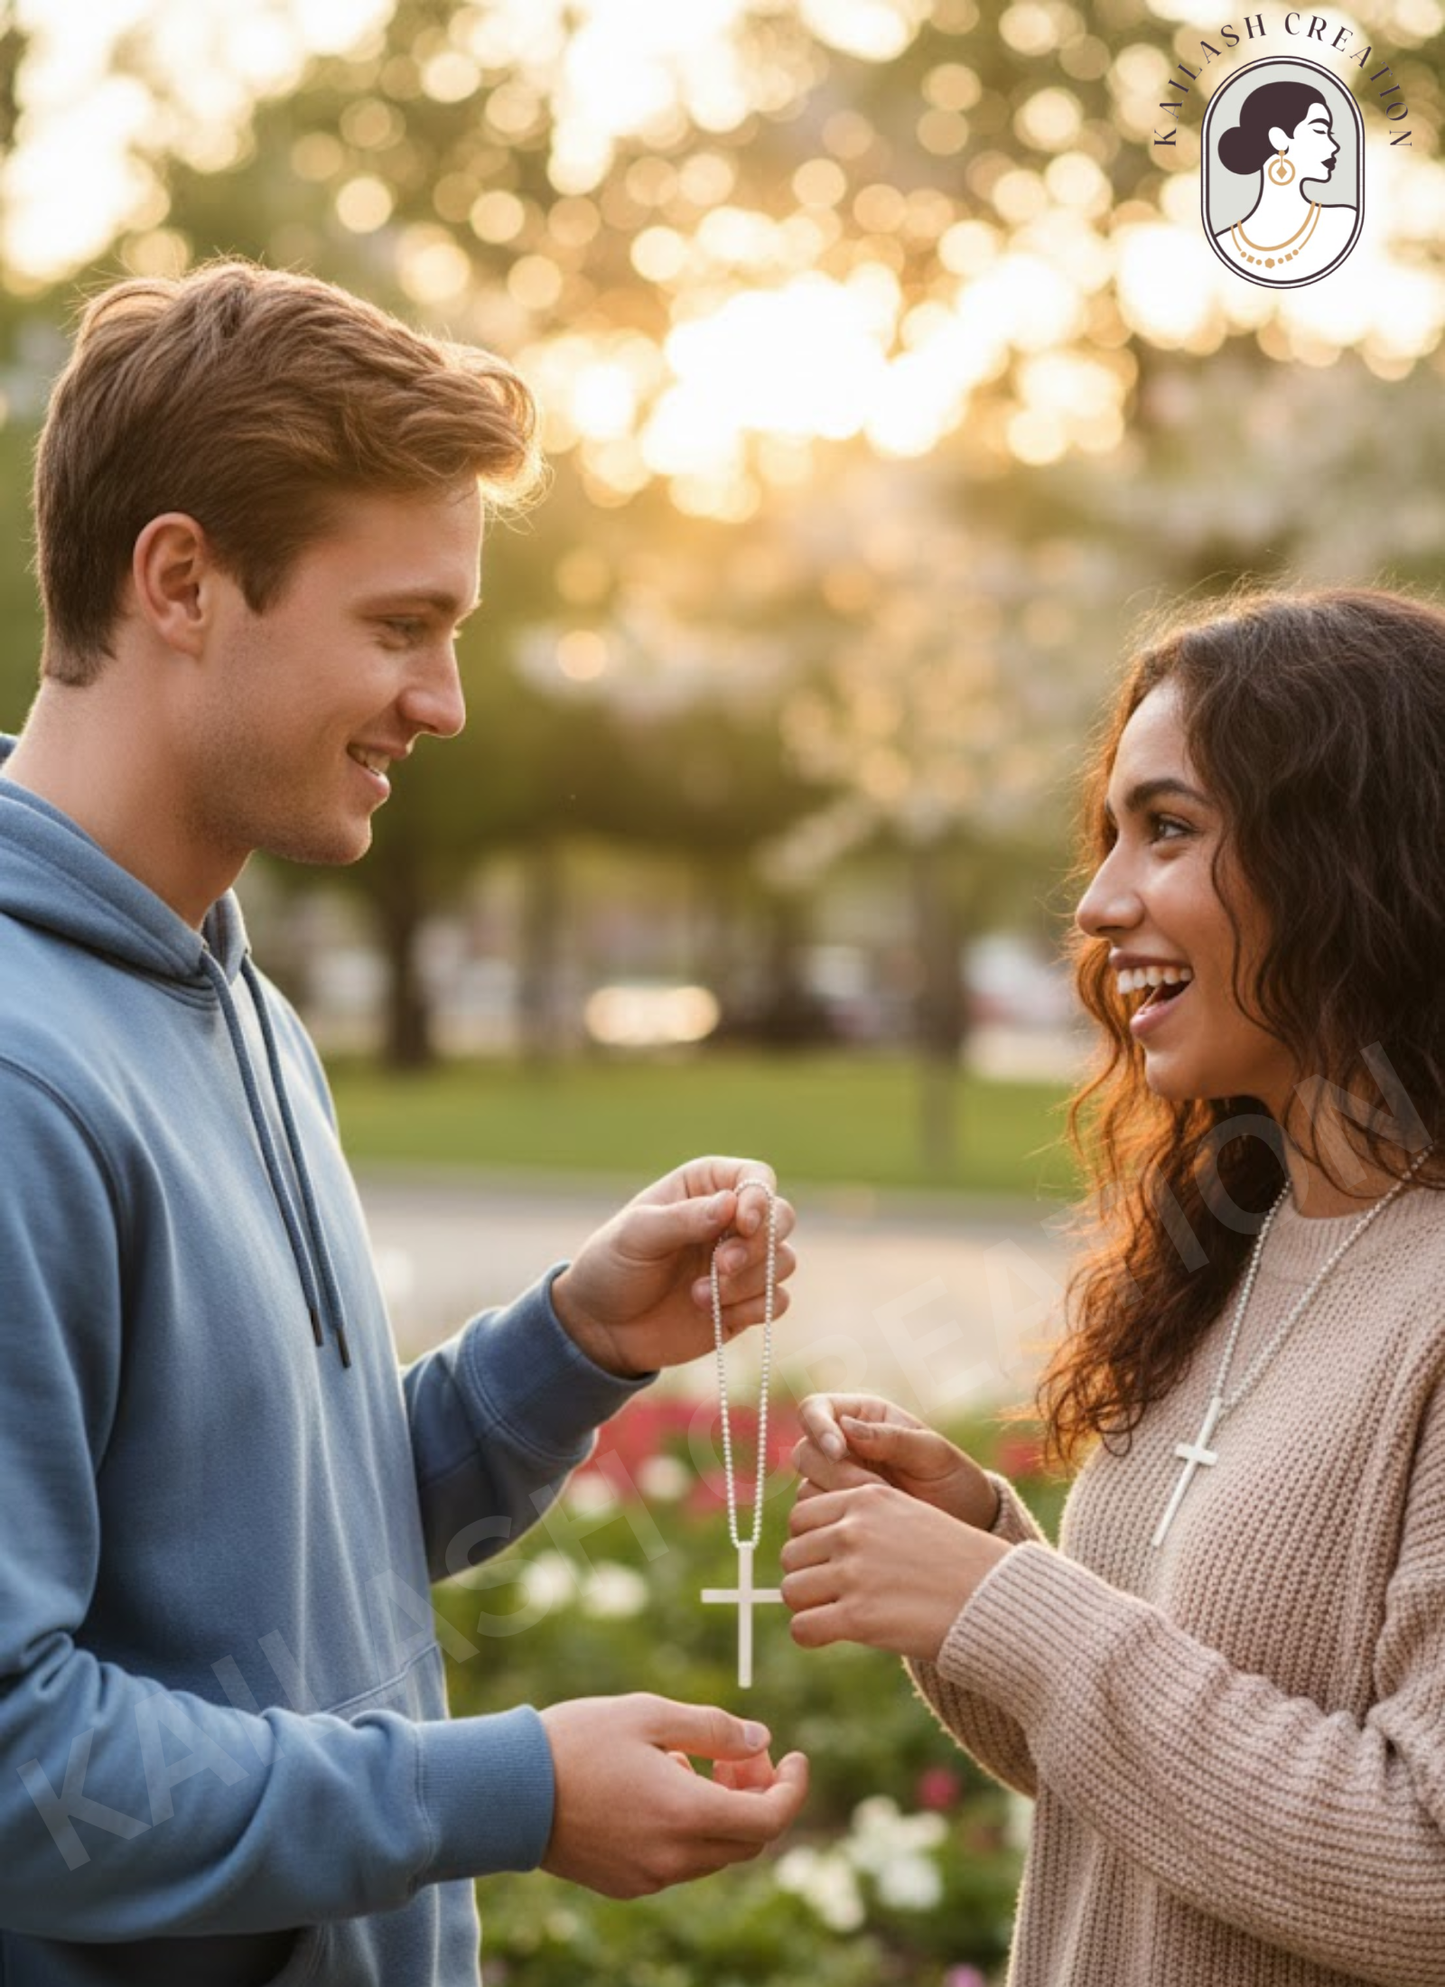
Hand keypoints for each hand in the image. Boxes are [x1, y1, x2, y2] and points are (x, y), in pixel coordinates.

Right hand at [539, 1693, 808, 1896]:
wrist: (506, 1791)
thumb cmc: (576, 1741)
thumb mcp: (649, 1714)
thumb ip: (712, 1728)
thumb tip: (760, 1739)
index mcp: (685, 1814)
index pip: (770, 1820)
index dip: (792, 1788)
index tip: (794, 1757)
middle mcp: (673, 1857)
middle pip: (748, 1841)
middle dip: (758, 1795)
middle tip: (739, 1752)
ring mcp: (649, 1876)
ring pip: (715, 1853)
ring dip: (724, 1811)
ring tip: (694, 1763)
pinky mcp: (626, 1884)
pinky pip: (680, 1862)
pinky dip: (692, 1828)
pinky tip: (662, 1788)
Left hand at [550, 1159, 795, 1378]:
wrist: (602, 1328)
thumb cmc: (612, 1266)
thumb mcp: (636, 1235)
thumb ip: (683, 1217)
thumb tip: (731, 1203)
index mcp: (705, 1187)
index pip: (756, 1177)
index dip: (760, 1197)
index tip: (743, 1223)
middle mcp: (731, 1221)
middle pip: (781, 1217)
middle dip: (757, 1245)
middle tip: (720, 1266)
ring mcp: (742, 1262)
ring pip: (783, 1261)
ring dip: (748, 1282)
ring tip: (698, 1296)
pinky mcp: (746, 1302)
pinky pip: (777, 1300)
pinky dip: (754, 1309)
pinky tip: (715, 1315)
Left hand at [781, 1479, 1011, 1661]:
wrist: (995, 1598)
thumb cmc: (956, 1562)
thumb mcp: (908, 1517)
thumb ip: (863, 1521)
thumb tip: (812, 1544)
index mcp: (866, 1498)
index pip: (800, 1518)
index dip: (811, 1545)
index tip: (830, 1564)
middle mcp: (854, 1529)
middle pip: (791, 1554)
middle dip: (808, 1576)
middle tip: (834, 1595)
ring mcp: (854, 1571)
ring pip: (792, 1590)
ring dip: (809, 1606)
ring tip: (837, 1615)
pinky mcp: (858, 1616)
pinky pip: (803, 1627)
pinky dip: (810, 1635)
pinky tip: (832, 1635)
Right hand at [792, 1393, 999, 1529]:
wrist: (967, 1523)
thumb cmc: (954, 1479)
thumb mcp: (932, 1453)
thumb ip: (891, 1438)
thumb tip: (847, 1428)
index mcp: (862, 1418)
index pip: (815, 1409)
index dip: (817, 1426)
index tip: (839, 1450)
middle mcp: (841, 1448)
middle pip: (805, 1452)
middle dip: (835, 1473)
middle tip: (874, 1490)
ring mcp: (836, 1485)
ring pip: (806, 1488)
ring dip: (838, 1501)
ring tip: (882, 1511)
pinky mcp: (836, 1518)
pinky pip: (815, 1520)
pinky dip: (836, 1524)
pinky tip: (871, 1528)